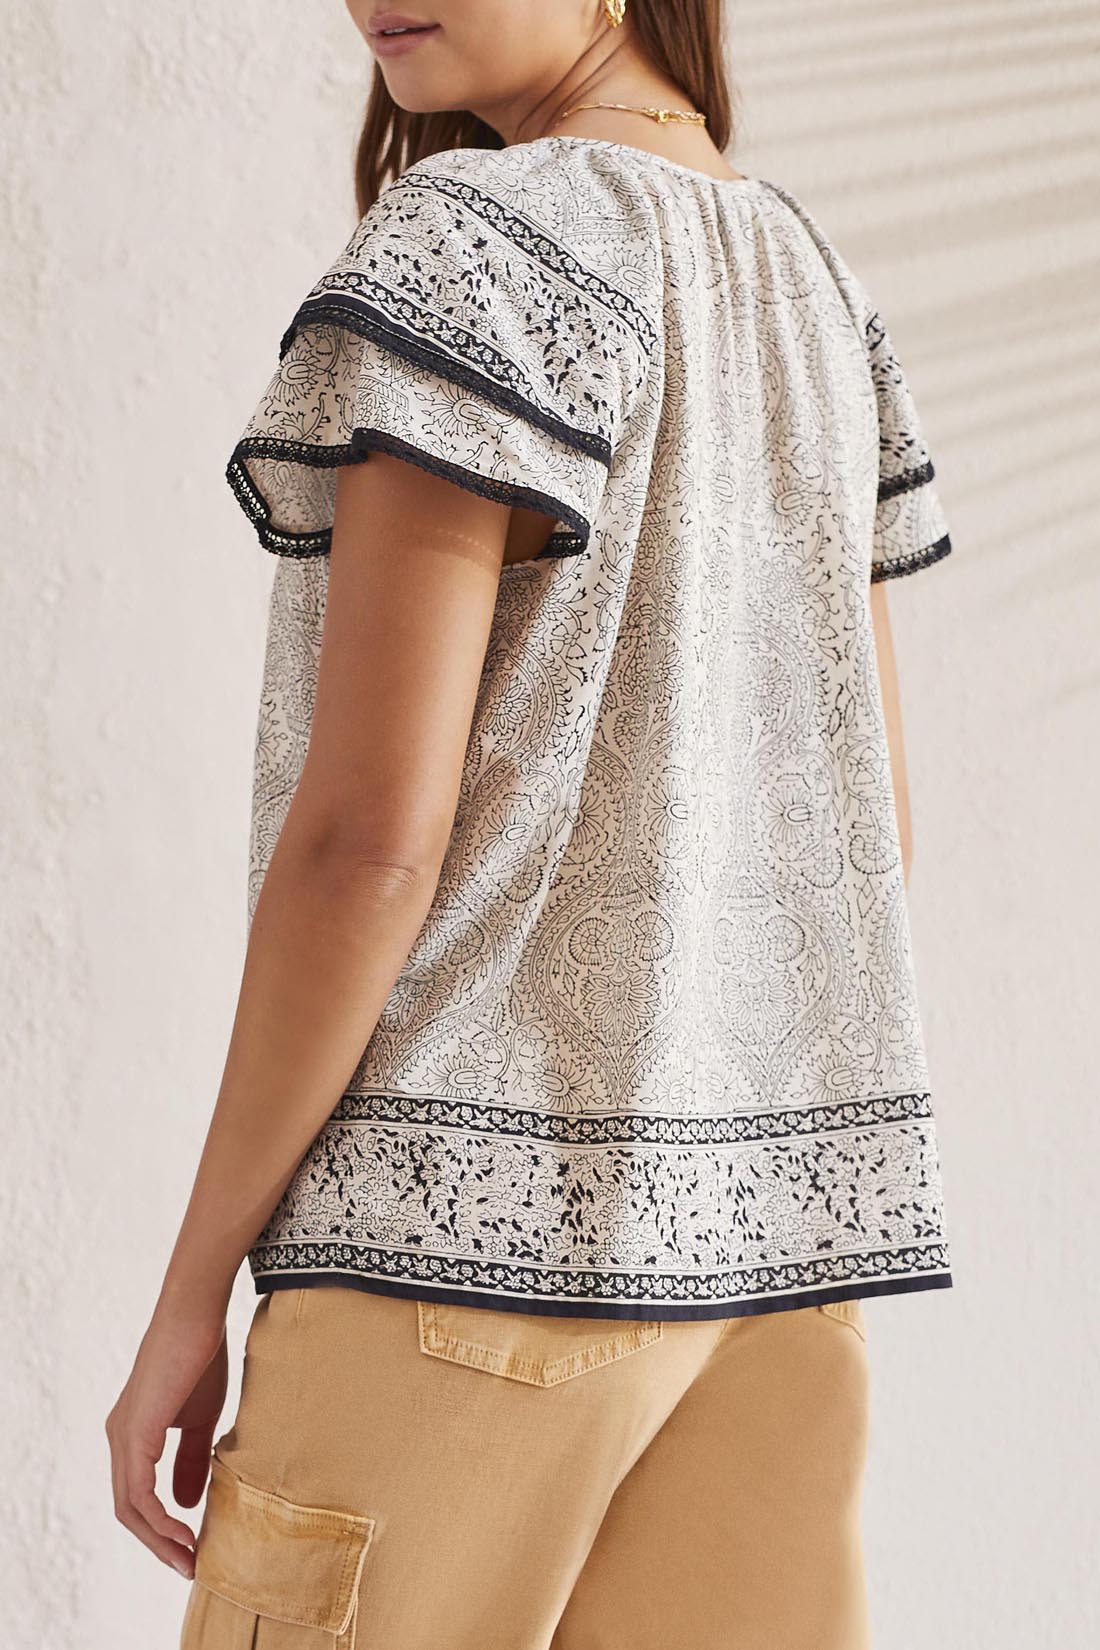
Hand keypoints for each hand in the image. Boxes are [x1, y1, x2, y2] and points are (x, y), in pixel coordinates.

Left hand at [105, 1306, 228, 1578]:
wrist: (196, 1315)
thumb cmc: (199, 1356)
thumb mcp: (200, 1418)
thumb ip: (191, 1459)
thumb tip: (185, 1505)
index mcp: (132, 1433)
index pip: (138, 1495)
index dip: (161, 1526)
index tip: (193, 1547)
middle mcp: (119, 1437)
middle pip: (129, 1510)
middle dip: (158, 1543)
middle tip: (190, 1565)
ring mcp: (123, 1436)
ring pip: (131, 1507)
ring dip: (159, 1539)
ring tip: (190, 1557)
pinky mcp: (135, 1433)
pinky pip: (139, 1492)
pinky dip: (159, 1518)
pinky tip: (185, 1528)